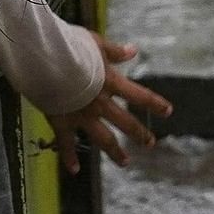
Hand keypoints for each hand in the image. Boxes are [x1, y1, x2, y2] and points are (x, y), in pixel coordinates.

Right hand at [47, 35, 173, 171]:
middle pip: (125, 122)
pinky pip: (67, 144)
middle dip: (139, 133)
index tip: (168, 112)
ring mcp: (82, 116)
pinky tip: (75, 170)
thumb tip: (133, 50)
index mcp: (111, 83)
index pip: (140, 95)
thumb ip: (114, 51)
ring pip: (103, 138)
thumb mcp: (95, 43)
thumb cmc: (70, 46)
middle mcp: (101, 103)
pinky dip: (69, 157)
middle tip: (150, 143)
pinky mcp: (61, 122)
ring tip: (125, 162)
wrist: (45, 60)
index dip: (155, 103)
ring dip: (115, 151)